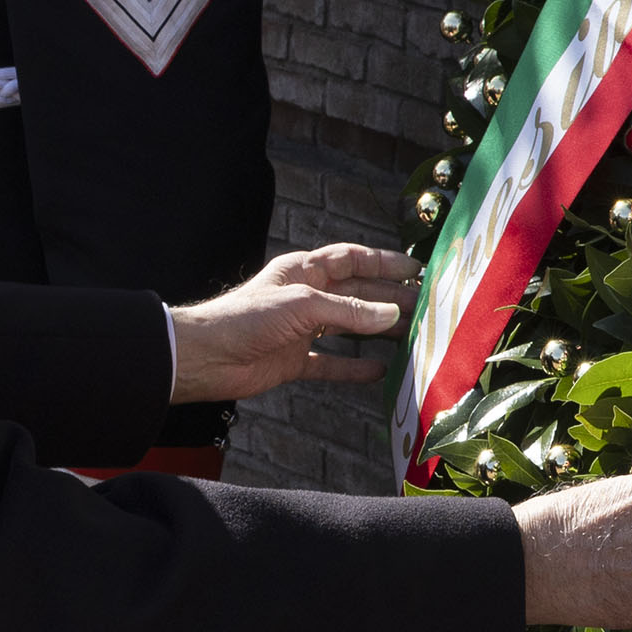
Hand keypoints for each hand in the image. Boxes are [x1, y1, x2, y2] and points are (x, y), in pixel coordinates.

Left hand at [165, 243, 416, 402]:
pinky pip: (331, 363)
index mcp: (304, 271)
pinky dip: (355, 367)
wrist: (206, 357)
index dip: (384, 263)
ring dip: (378, 331)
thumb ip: (349, 310)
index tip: (416, 270)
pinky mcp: (293, 360)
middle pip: (357, 294)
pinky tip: (380, 371)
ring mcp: (300, 330)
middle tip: (425, 307)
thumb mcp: (303, 306)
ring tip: (412, 336)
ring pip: (348, 327)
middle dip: (390, 298)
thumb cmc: (246, 319)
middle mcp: (305, 297)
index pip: (352, 259)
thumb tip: (391, 314)